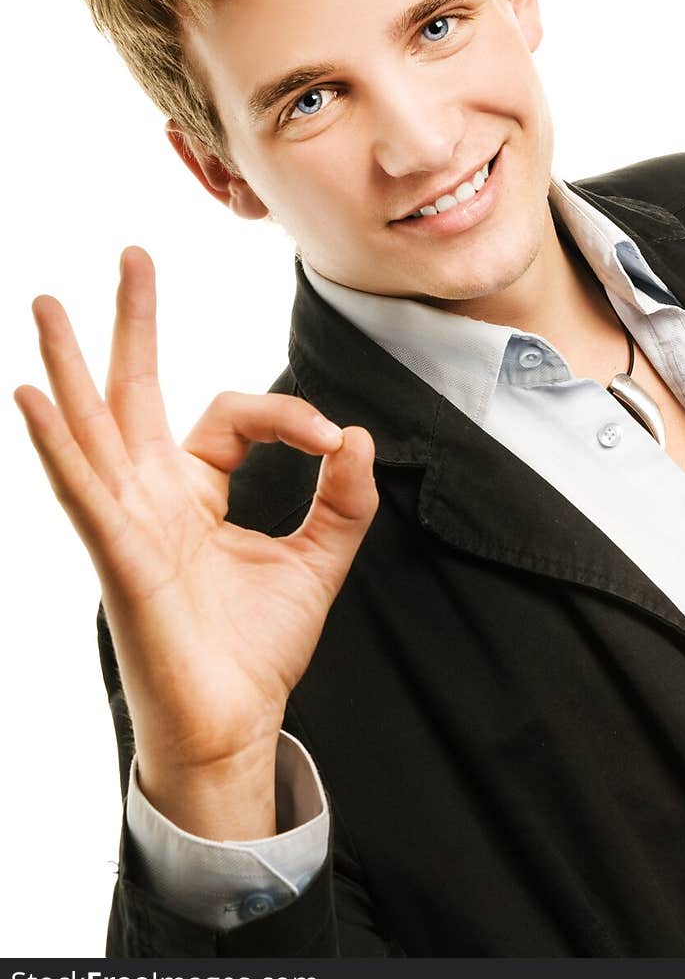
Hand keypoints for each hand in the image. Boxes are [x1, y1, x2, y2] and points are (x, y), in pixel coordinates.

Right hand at [14, 247, 377, 835]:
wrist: (236, 723)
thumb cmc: (256, 648)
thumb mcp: (317, 561)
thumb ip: (341, 499)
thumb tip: (355, 434)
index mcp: (193, 492)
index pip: (230, 414)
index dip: (285, 414)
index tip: (331, 438)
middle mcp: (151, 497)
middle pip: (134, 393)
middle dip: (133, 323)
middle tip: (134, 255)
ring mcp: (127, 524)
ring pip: (93, 429)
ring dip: (68, 366)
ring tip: (45, 307)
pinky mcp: (119, 558)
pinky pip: (83, 492)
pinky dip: (58, 445)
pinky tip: (35, 397)